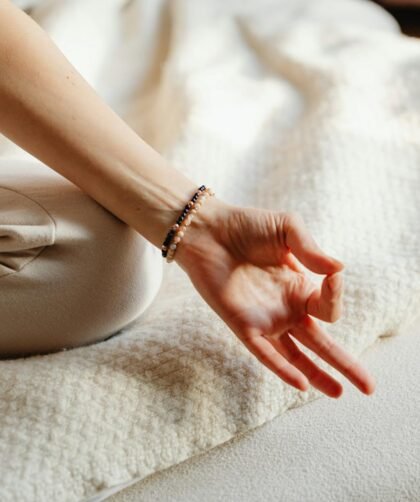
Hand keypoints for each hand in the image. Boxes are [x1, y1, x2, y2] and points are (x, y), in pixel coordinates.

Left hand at [175, 197, 375, 397]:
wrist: (209, 231)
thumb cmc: (247, 226)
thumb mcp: (287, 228)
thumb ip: (312, 249)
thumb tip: (339, 270)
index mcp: (299, 287)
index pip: (329, 307)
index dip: (336, 294)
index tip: (333, 275)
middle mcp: (286, 308)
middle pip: (321, 343)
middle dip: (345, 364)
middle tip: (369, 387)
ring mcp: (266, 320)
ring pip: (296, 356)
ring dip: (317, 375)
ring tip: (339, 394)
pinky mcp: (243, 325)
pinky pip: (265, 353)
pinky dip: (283, 368)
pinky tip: (301, 385)